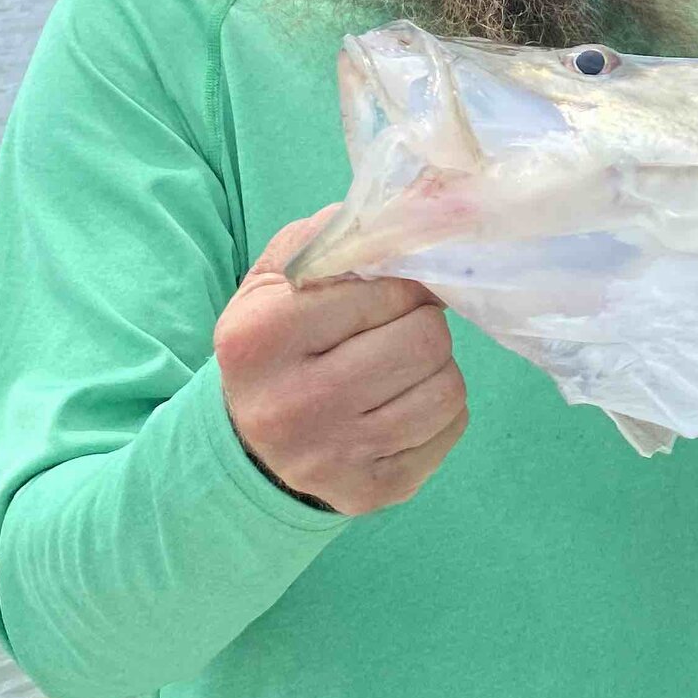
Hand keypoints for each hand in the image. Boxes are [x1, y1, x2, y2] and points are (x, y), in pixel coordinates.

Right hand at [212, 205, 469, 515]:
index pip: (387, 291)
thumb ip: (335, 234)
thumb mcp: (278, 279)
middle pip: (424, 341)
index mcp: (262, 337)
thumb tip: (417, 205)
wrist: (247, 445)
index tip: (392, 291)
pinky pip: (451, 430)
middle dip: (424, 324)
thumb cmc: (275, 345)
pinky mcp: (369, 492)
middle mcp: (293, 403)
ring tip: (401, 366)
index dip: (403, 284)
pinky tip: (403, 405)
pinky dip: (441, 410)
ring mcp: (332, 455)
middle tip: (401, 328)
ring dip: (437, 367)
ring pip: (447, 388)